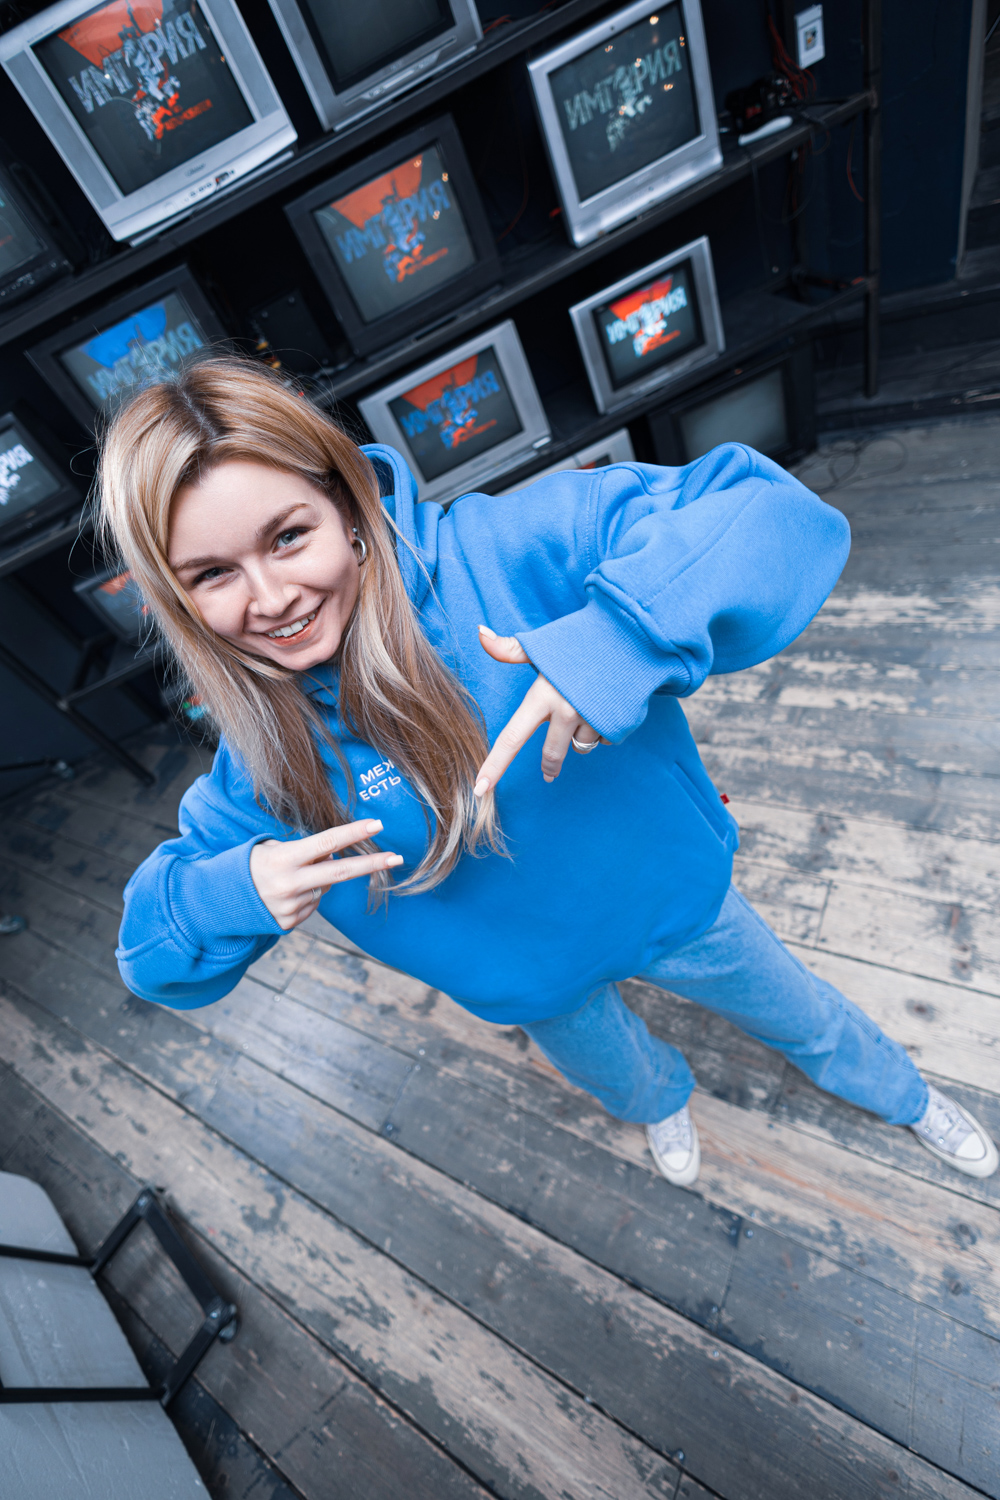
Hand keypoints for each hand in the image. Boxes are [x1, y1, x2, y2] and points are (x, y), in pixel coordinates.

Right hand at [250, 818, 401, 930]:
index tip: (377, 825)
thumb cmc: (249, 865)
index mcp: (283, 860)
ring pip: (325, 888)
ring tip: (289, 878)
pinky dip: (307, 896)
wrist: (219, 902)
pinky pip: (313, 904)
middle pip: (340, 872)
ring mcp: (291, 907)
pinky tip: (285, 894)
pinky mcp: (290, 923)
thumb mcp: (270, 849)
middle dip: (371, 864)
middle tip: (397, 858)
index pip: (326, 843)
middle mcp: (289, 885)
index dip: (353, 833)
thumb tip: (334, 857)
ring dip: (318, 880)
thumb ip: (304, 853)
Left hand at [473, 626, 605, 795]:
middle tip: (549, 772)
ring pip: (582, 746)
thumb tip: (480, 633)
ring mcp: (595, 720)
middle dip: (550, 766)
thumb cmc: (584, 637)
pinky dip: (603, 729)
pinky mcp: (619, 725)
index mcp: (543, 695)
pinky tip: (607, 708)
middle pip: (552, 754)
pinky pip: (605, 740)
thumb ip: (510, 649)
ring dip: (581, 735)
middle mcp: (567, 712)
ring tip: (588, 708)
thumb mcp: (545, 644)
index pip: (511, 738)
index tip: (479, 789)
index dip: (494, 765)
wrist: (634, 635)